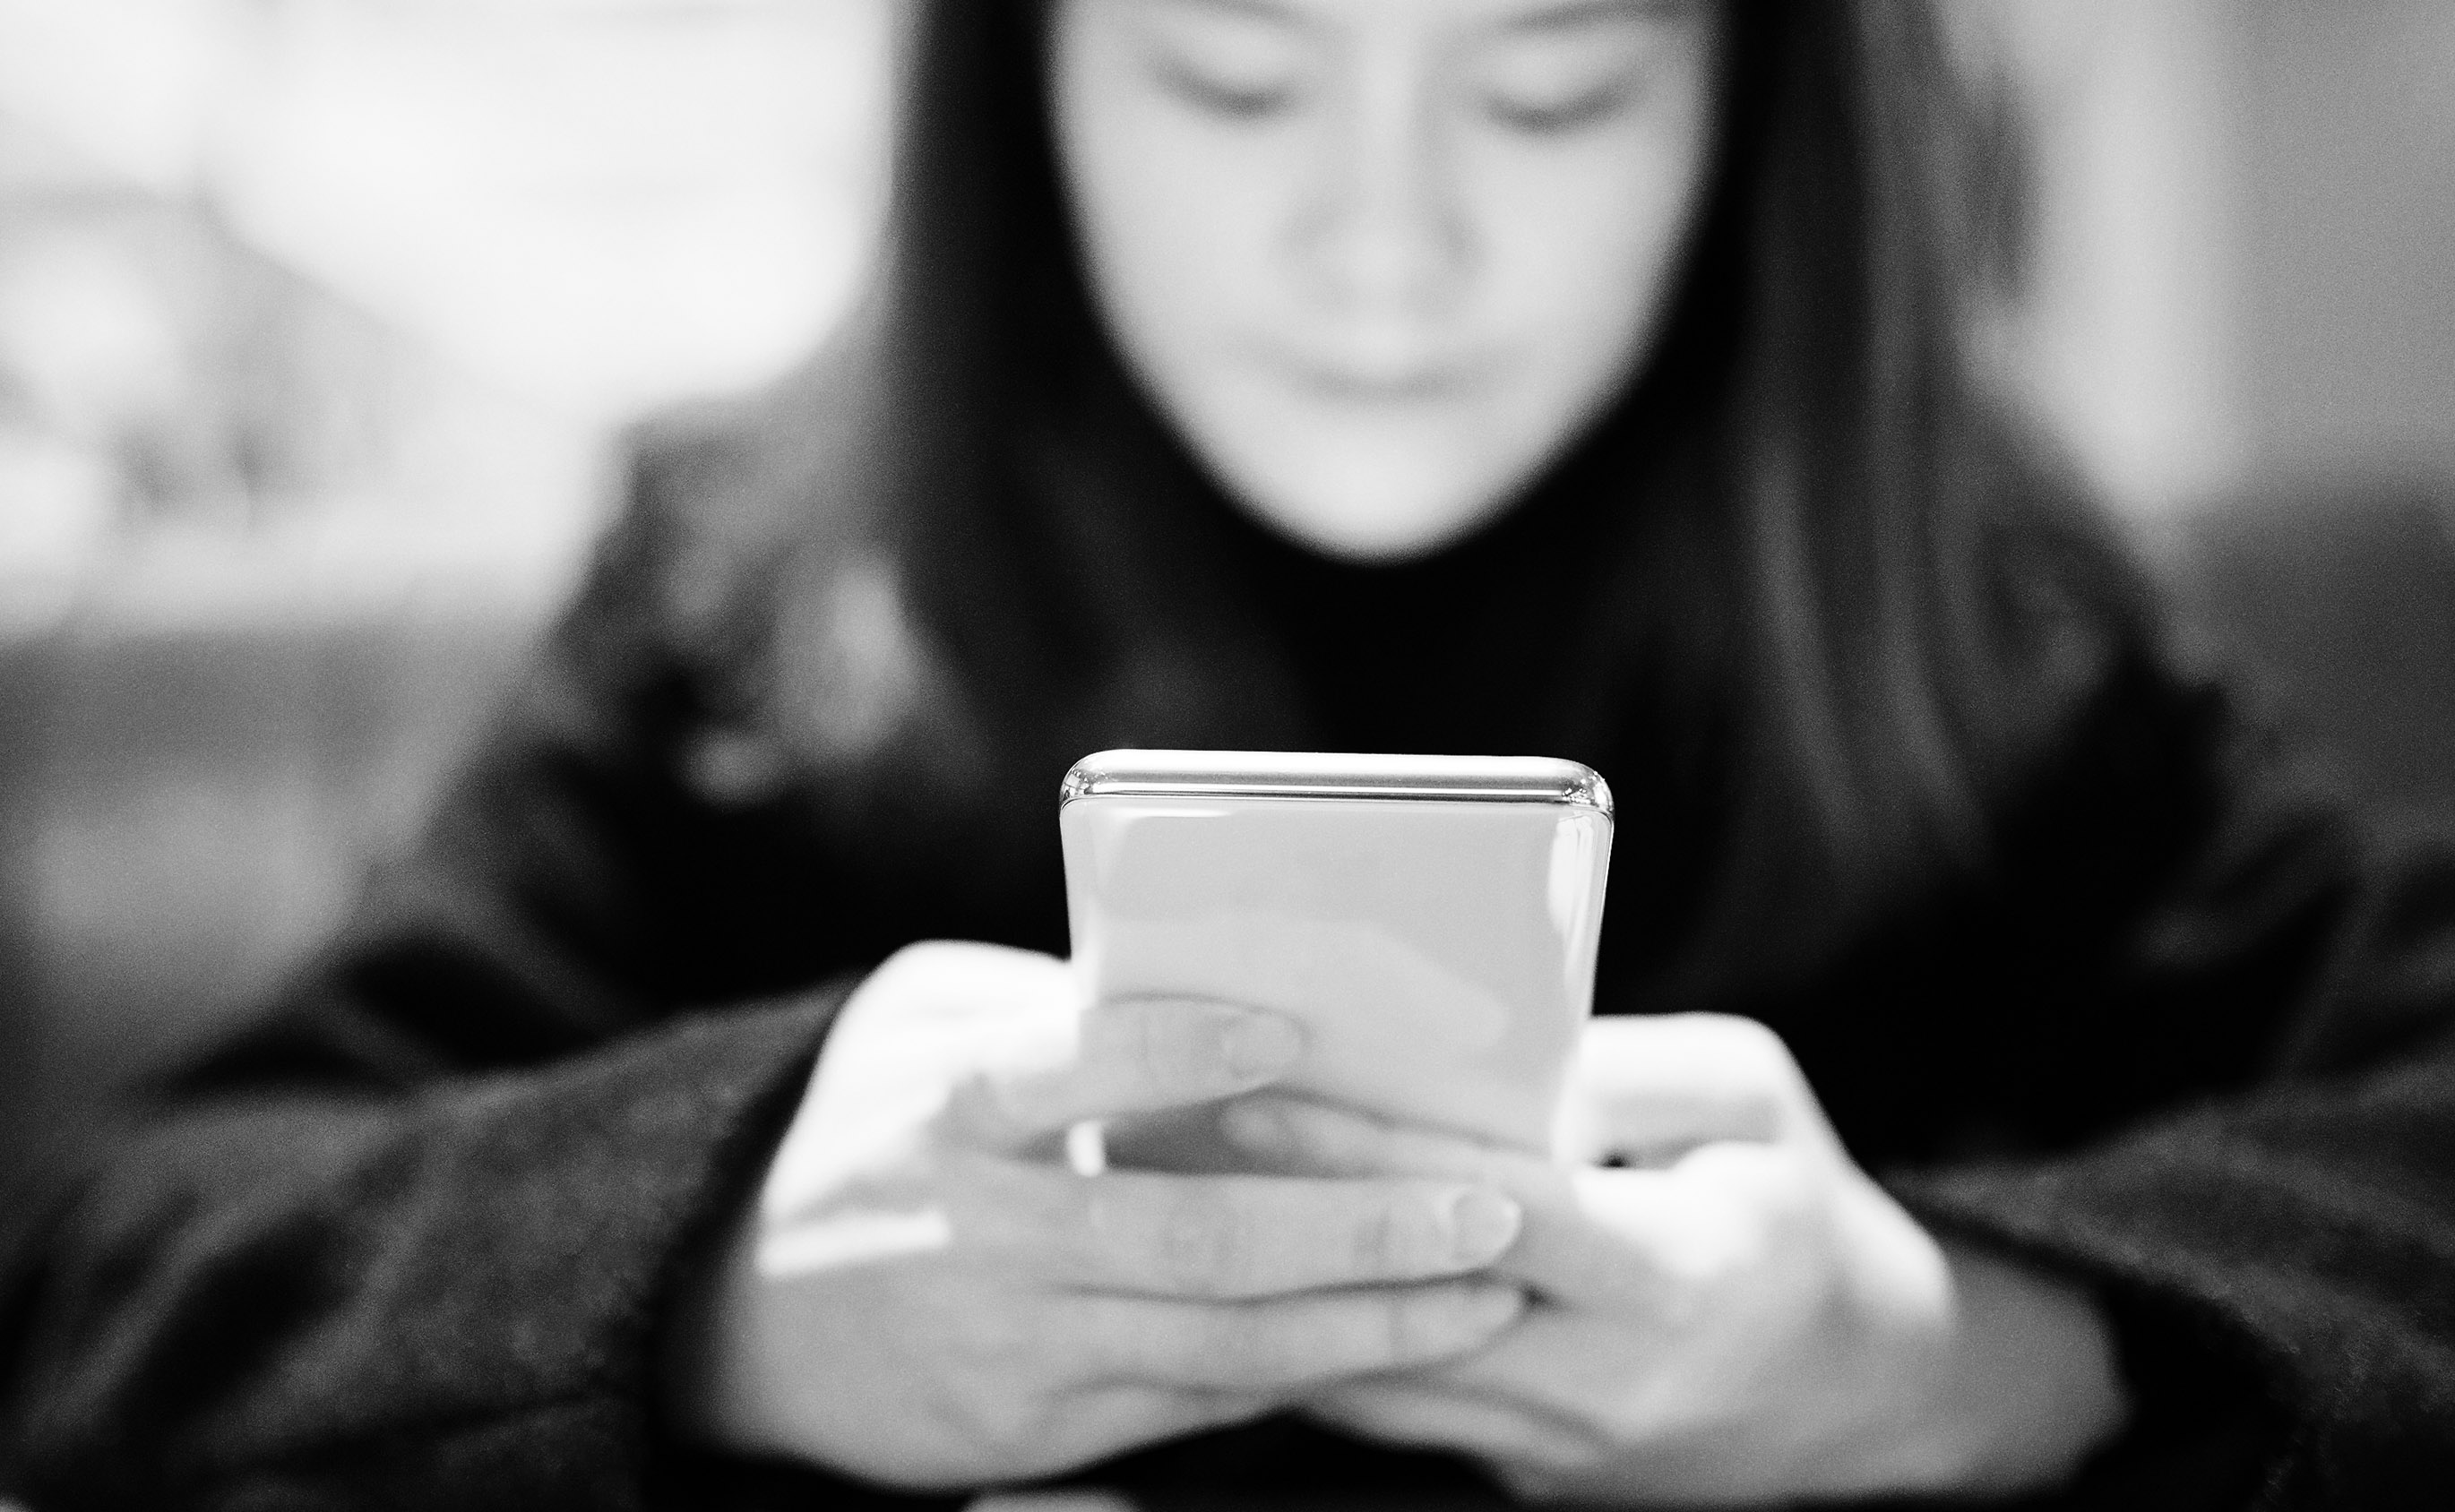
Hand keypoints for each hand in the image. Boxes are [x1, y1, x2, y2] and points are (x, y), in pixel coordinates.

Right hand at [662, 941, 1529, 1489]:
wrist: (730, 1318)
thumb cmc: (865, 1129)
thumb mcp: (912, 1031)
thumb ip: (1045, 1004)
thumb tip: (1222, 976)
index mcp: (943, 1104)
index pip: (1060, 1068)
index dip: (1172, 1052)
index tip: (1290, 1031)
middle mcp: (980, 1231)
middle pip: (1188, 1237)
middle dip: (1354, 1228)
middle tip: (1487, 1205)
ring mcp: (1013, 1342)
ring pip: (1219, 1344)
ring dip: (1368, 1323)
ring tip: (1488, 1290)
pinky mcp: (1038, 1426)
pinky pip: (1198, 1401)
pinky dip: (1308, 1371)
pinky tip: (1403, 1343)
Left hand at [1226, 1014, 2127, 1504]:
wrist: (1857, 1388)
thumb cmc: (1798, 1210)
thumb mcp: (1753, 1099)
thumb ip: (1627, 1068)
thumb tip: (1496, 1053)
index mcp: (1677, 1276)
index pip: (1495, 1213)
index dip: (1372, 1156)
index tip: (1257, 1095)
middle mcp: (1607, 1381)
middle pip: (1404, 1305)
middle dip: (1278, 1222)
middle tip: (1158, 1139)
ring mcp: (1557, 1443)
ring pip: (1377, 1375)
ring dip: (1267, 1290)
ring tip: (1169, 1192)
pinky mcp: (1520, 1466)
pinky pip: (1393, 1407)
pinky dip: (1311, 1336)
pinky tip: (1239, 1263)